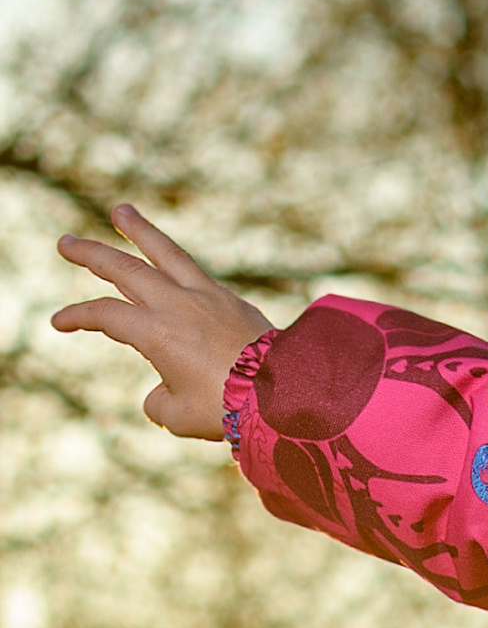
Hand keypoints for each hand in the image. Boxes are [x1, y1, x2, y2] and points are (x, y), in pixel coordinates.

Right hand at [54, 205, 273, 440]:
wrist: (289, 394)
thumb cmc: (231, 409)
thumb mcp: (181, 417)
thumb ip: (160, 402)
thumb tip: (161, 393)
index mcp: (156, 332)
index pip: (105, 316)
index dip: (76, 316)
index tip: (59, 323)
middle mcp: (178, 305)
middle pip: (125, 268)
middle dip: (92, 254)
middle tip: (67, 242)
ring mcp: (209, 297)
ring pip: (167, 253)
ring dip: (140, 231)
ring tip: (122, 210)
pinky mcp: (235, 301)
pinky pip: (198, 274)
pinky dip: (178, 263)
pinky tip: (171, 261)